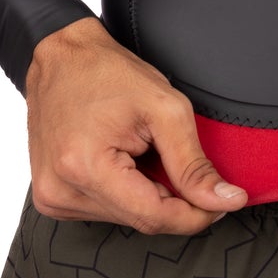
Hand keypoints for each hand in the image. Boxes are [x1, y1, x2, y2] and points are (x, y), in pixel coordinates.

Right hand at [24, 16, 248, 233]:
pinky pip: (105, 209)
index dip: (196, 215)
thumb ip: (193, 163)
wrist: (62, 57)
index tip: (223, 203)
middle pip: (140, 219)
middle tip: (184, 164)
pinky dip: (126, 192)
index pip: (153, 217)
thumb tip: (225, 200)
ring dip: (147, 194)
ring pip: (125, 217)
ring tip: (143, 151)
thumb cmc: (108, 73)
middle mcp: (60, 190)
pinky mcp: (52, 196)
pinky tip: (124, 160)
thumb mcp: (164, 109)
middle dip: (173, 200)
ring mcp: (52, 196)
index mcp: (85, 168)